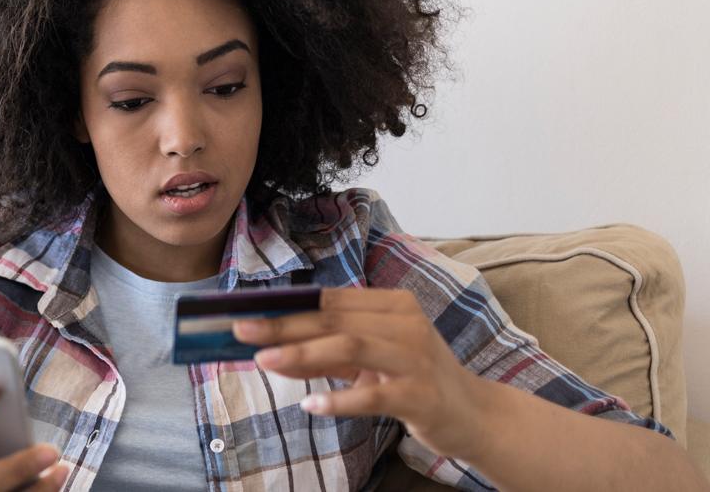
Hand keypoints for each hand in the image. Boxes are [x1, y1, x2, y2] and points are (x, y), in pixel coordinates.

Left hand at [233, 287, 488, 460]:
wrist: (472, 415)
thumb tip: (271, 351)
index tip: (248, 313)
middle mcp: (406, 324)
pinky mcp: (421, 395)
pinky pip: (373, 395)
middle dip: (284, 326)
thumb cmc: (413, 381)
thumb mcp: (368, 363)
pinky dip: (339, 399)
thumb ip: (325, 355)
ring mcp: (416, 358)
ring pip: (351, 346)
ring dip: (303, 353)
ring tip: (266, 362)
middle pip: (335, 320)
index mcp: (394, 305)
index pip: (331, 301)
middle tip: (243, 333)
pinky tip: (312, 405)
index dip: (287, 306)